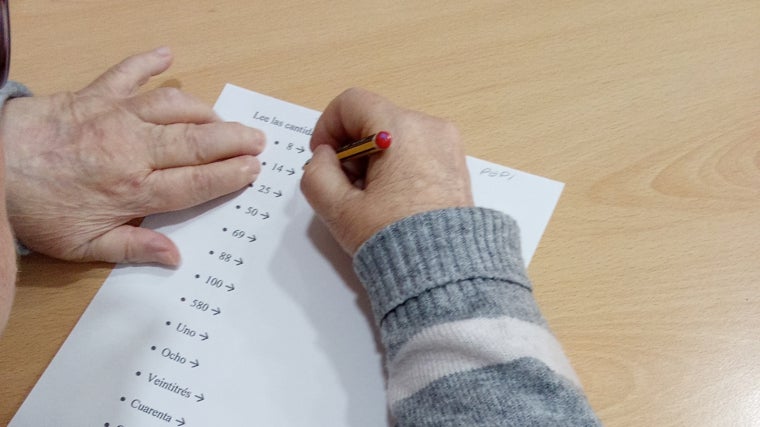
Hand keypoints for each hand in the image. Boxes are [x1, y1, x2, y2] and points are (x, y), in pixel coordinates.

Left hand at [0, 47, 264, 264]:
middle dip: (233, 142)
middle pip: (196, 144)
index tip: (253, 170)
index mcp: (133, 190)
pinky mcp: (96, 95)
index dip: (229, 176)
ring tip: (224, 121)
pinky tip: (167, 54)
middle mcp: (133, 150)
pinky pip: (128, 73)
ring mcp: (116, 117)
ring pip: (176, 109)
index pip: (195, 183)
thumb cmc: (34, 208)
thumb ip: (132, 247)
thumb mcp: (81, 244)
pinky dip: (148, 62)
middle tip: (258, 140)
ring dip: (206, 113)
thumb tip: (175, 256)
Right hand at [301, 88, 472, 254]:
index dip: (328, 126)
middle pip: (374, 118)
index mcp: (400, 129)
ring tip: (370, 197)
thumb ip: (316, 173)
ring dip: (373, 158)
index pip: (351, 102)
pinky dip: (397, 164)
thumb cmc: (392, 238)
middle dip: (351, 147)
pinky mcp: (455, 162)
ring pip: (395, 134)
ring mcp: (447, 143)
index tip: (323, 157)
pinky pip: (417, 148)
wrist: (444, 270)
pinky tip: (392, 199)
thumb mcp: (338, 209)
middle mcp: (429, 127)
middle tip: (346, 186)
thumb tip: (325, 156)